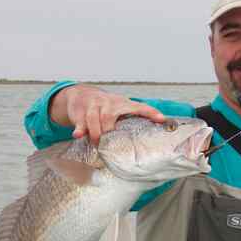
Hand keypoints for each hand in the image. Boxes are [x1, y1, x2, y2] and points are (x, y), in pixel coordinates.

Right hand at [50, 83, 165, 143]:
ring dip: (95, 133)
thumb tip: (150, 132)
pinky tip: (78, 135)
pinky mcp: (79, 111)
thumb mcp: (119, 109)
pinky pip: (79, 121)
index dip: (150, 112)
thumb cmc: (105, 107)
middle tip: (110, 146)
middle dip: (108, 131)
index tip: (162, 119)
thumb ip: (131, 120)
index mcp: (122, 103)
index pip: (138, 106)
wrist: (80, 94)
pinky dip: (79, 129)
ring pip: (93, 119)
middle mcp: (107, 102)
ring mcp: (92, 105)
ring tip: (97, 144)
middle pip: (108, 117)